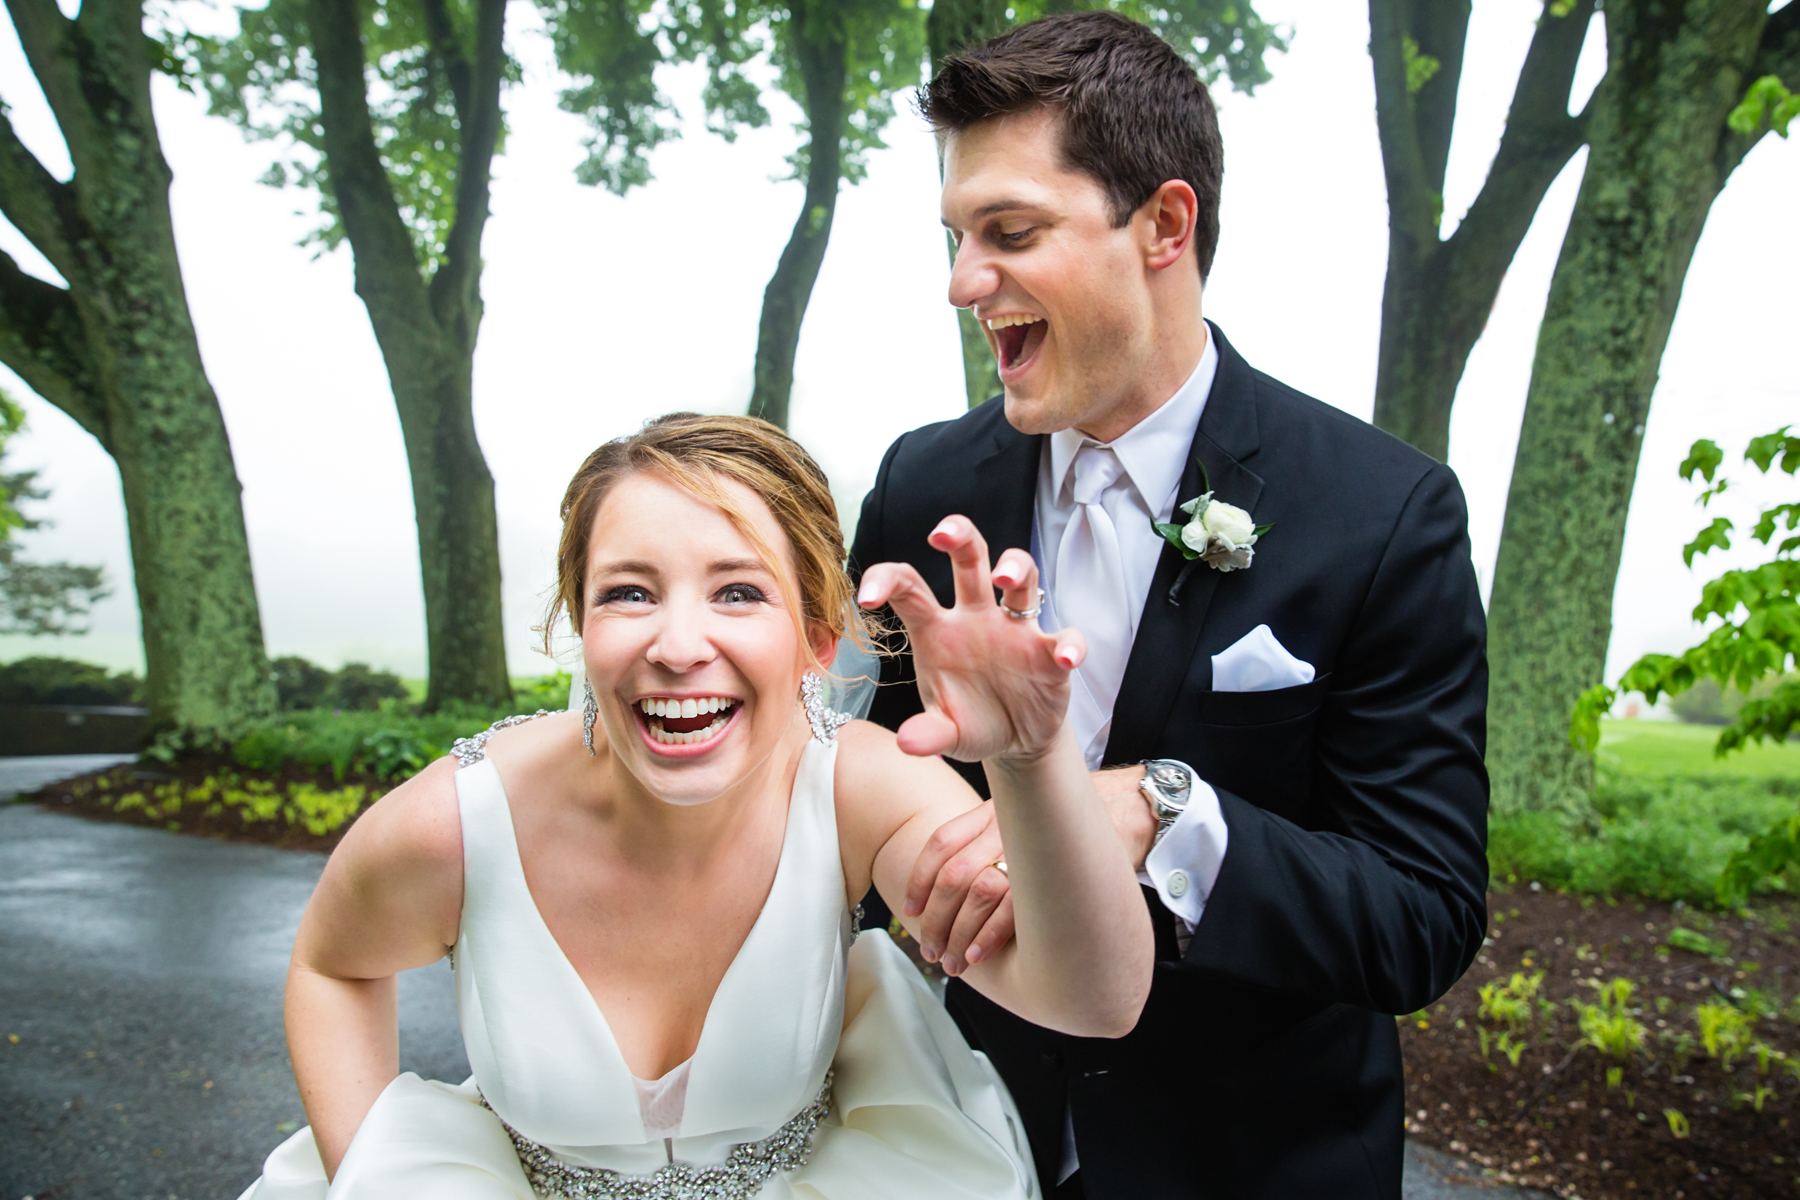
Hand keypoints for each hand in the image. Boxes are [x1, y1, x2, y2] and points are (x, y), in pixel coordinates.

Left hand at [858, 516, 1085, 763]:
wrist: (1013, 742)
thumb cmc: (971, 723)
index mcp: (939, 631)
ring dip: (1015, 567)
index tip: (866, 597)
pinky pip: (1066, 637)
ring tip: (1004, 580)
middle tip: (941, 533)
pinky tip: (1064, 659)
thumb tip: (907, 743)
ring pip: (1021, 576)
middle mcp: (977, 618)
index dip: (886, 581)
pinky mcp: (1049, 652)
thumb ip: (929, 734)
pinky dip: (1069, 644)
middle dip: (959, 536)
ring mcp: (1015, 630)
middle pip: (970, 559)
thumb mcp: (947, 733)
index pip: (910, 589)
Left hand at [905, 766, 1155, 974]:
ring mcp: (1029, 847)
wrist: (1120, 808)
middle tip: (929, 949)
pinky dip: (990, 935)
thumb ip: (984, 840)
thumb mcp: (1018, 818)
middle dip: (936, 918)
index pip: (941, 842)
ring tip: (953, 962)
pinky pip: (1013, 906)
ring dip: (959, 933)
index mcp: (990, 812)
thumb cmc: (1063, 824)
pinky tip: (978, 955)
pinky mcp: (1051, 871)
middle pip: (954, 873)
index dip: (919, 879)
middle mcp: (1005, 825)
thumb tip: (949, 886)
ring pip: (978, 892)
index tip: (911, 911)